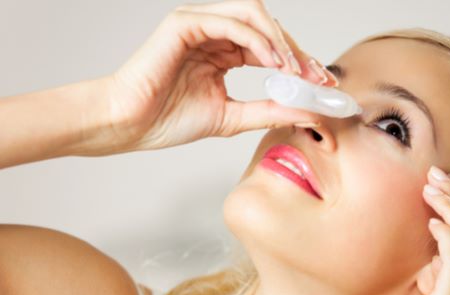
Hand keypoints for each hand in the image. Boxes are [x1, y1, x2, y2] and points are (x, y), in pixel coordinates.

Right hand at [92, 0, 334, 154]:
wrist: (128, 124)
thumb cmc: (166, 119)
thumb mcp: (230, 117)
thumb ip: (267, 110)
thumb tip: (307, 112)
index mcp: (223, 52)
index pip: (270, 48)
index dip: (298, 62)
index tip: (321, 83)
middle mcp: (214, 33)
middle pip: (268, 27)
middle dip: (297, 51)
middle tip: (317, 76)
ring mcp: (199, 23)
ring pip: (253, 14)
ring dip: (280, 41)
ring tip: (294, 71)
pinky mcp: (185, 23)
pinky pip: (231, 21)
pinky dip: (257, 40)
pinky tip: (272, 64)